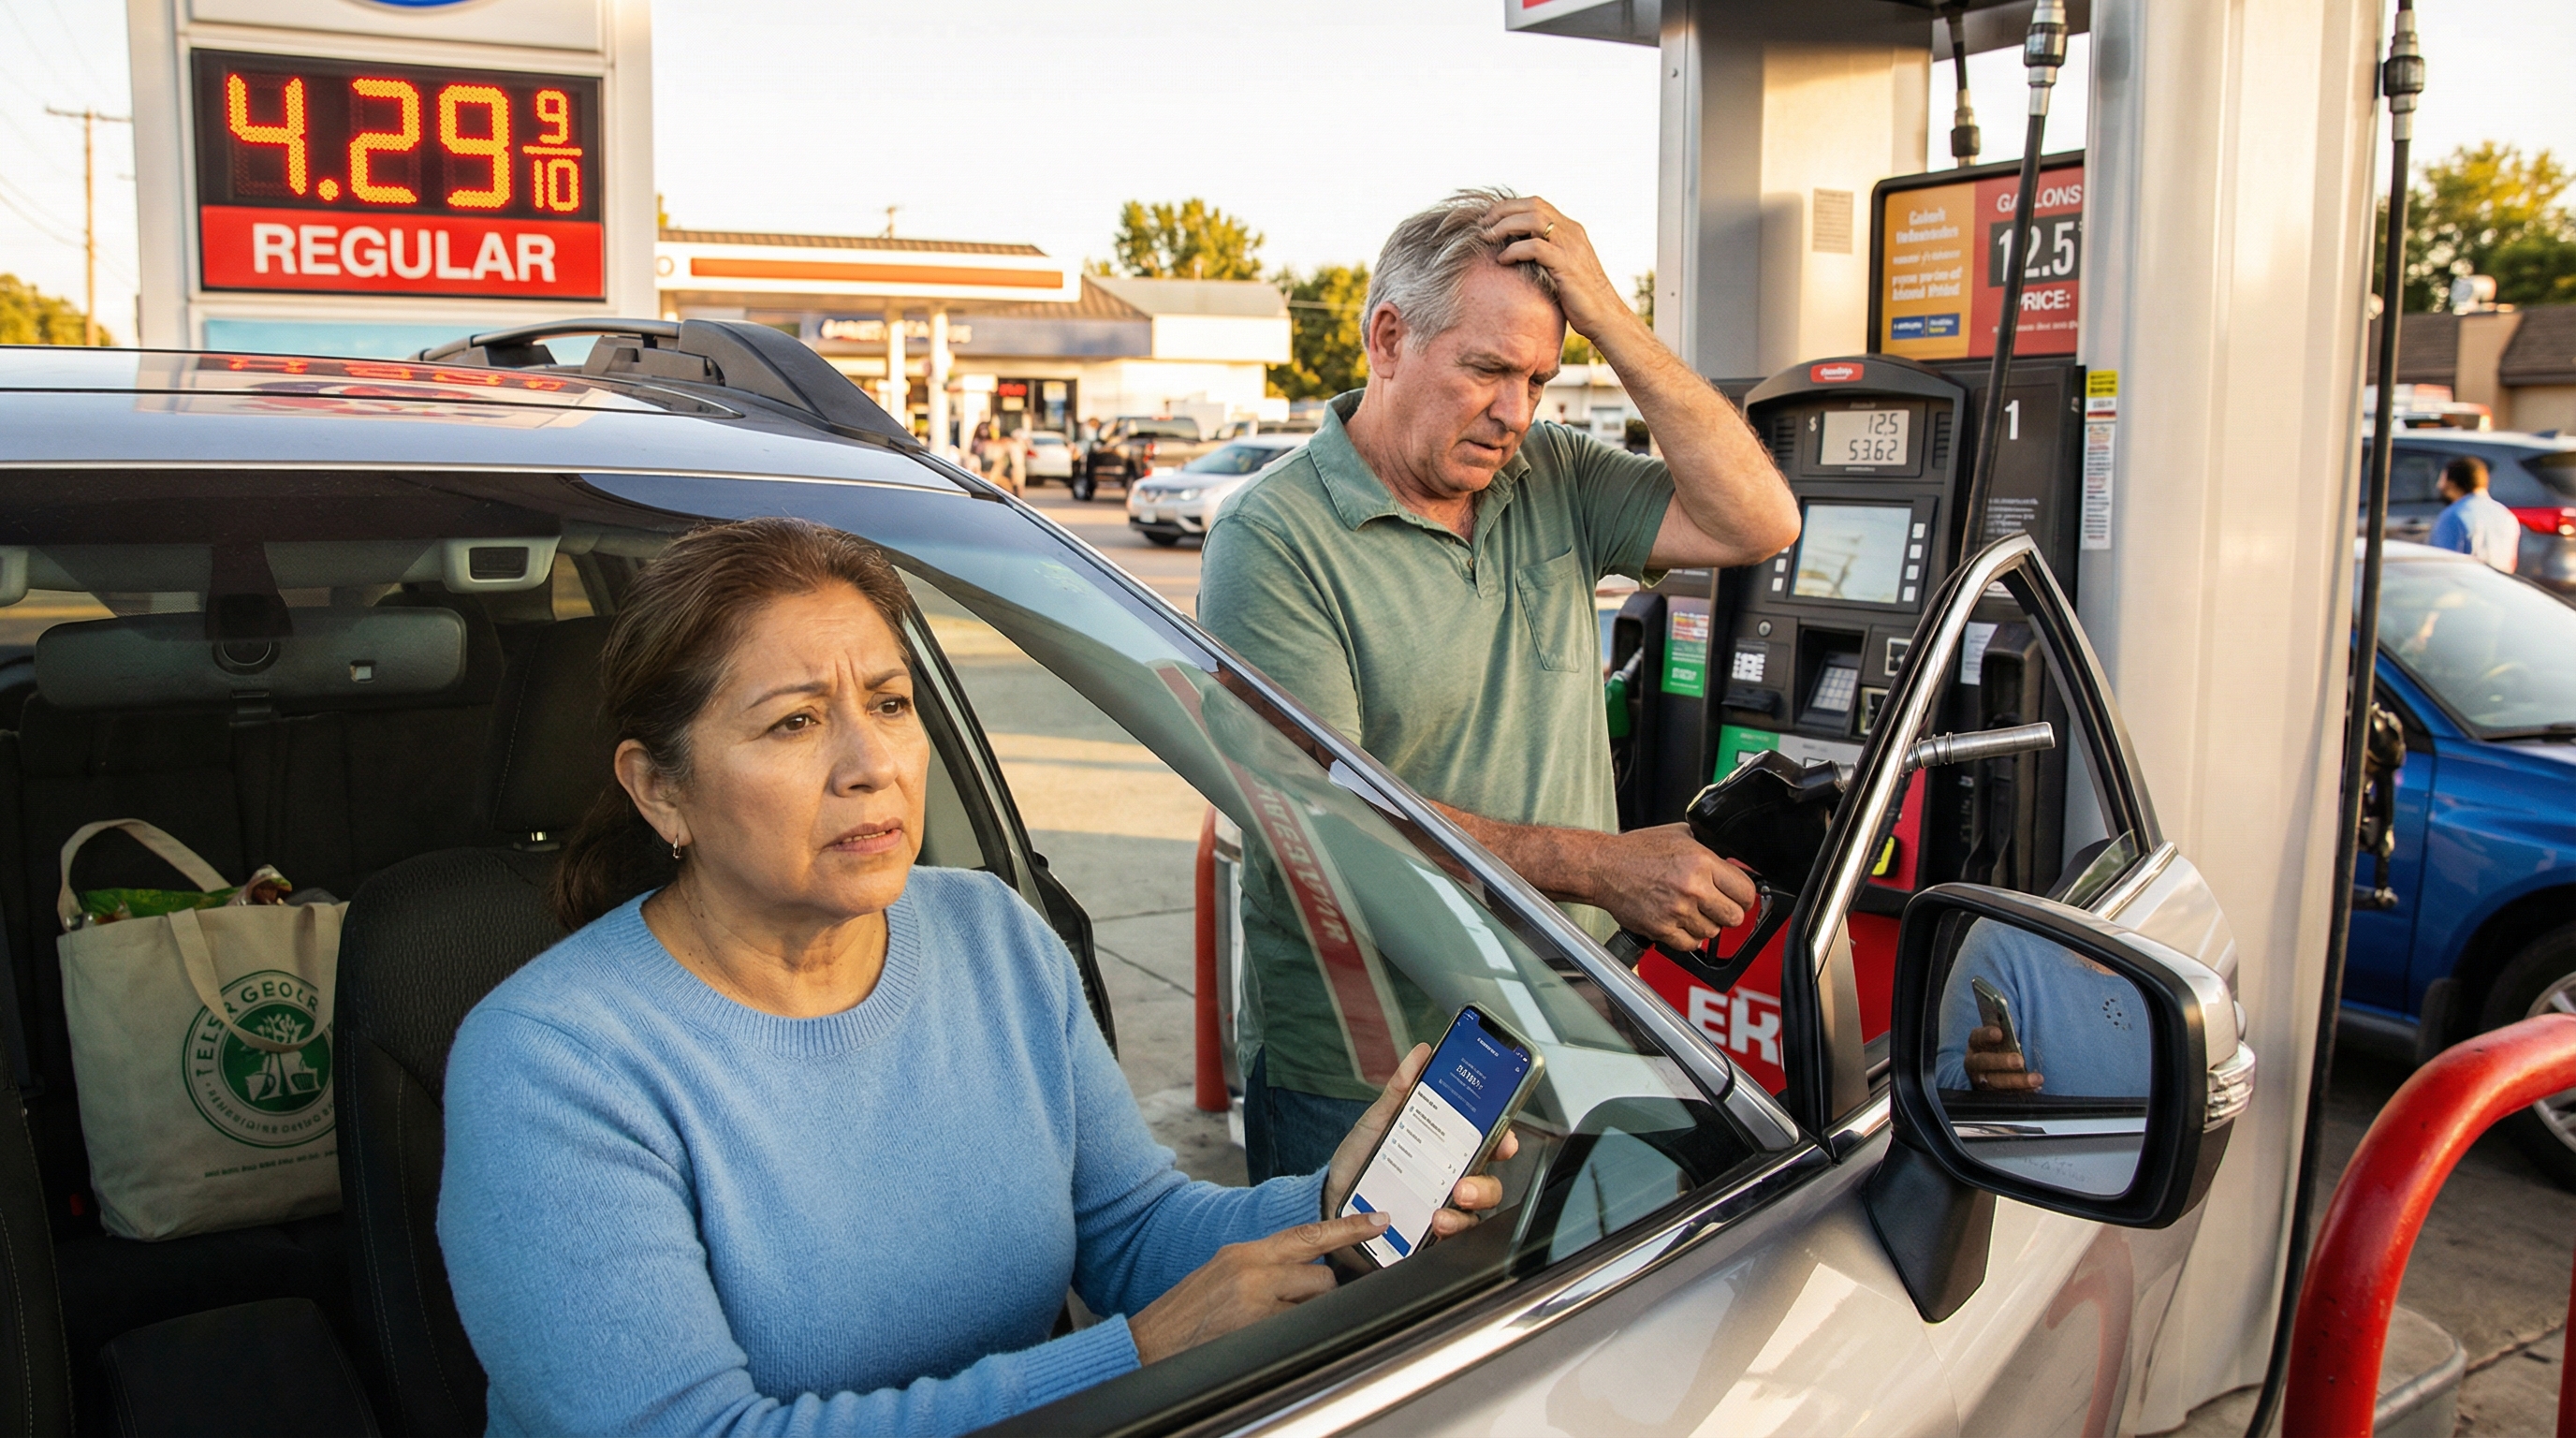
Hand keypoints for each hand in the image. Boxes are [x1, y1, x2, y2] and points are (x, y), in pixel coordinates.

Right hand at [1128, 1211, 1387, 1362]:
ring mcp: (1256, 1301)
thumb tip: (1301, 1268)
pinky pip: (1299, 1328)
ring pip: (1314, 1301)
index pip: (1306, 1233)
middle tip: (1295, 1303)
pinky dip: (1292, 1333)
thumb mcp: (1223, 1274)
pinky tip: (1266, 1338)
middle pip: (1320, 1274)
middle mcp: (1252, 1270)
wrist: (1150, 1343)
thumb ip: (1262, 1267)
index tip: (1377, 1221)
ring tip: (1271, 1322)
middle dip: (1318, 1292)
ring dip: (1305, 1313)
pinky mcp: (1258, 1330)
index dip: (1347, 1227)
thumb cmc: (1187, 1313)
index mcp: (1244, 1253)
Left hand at [1324, 1044, 1519, 1240]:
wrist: (1329, 1199)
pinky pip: (1449, 1241)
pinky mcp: (1427, 1237)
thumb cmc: (1359, 1159)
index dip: (1504, 1142)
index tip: (1504, 1142)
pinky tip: (1432, 1229)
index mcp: (1446, 1150)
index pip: (1486, 1146)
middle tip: (1462, 1187)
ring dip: (1464, 1216)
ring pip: (1474, 1216)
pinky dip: (1445, 1235)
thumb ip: (1400, 1090)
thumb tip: (1421, 1053)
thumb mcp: (1377, 1121)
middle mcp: (1450, 1180)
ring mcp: (1442, 1209)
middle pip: (1487, 1184)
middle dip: (1483, 1187)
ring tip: (1441, 1215)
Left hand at [1480, 197, 1635, 346]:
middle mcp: (1571, 232)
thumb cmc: (1578, 297)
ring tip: (1487, 238)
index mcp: (1570, 229)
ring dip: (1505, 226)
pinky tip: (1502, 260)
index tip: (1489, 219)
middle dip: (1503, 211)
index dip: (1509, 207)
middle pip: (1533, 205)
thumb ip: (1544, 253)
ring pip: (1534, 220)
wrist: (1604, 316)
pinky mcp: (1567, 265)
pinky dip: (1515, 250)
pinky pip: (1536, 247)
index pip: (1536, 204)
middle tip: (1482, 225)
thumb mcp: (1561, 267)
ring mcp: (1571, 247)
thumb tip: (1515, 250)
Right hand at [1580, 824, 1757, 950]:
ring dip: (1705, 925)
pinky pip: (1690, 944)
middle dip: (1727, 912)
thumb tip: (1733, 861)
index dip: (1744, 895)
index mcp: (1701, 862)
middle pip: (1734, 917)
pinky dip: (1688, 937)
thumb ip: (1709, 849)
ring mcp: (1677, 911)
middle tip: (1716, 906)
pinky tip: (1679, 922)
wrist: (1604, 867)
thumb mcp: (1680, 835)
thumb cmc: (1637, 851)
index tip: (1737, 897)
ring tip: (1690, 911)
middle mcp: (1692, 888)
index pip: (1745, 891)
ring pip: (1712, 933)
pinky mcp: (1662, 929)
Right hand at [1965, 1026, 2043, 1092]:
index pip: (1977, 1037)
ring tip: (2036, 1079)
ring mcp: (1981, 1080)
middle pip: (1983, 1062)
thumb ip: (2004, 1031)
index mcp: (1975, 1044)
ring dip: (2016, 1081)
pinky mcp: (1991, 1093)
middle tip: (2019, 1061)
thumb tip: (2012, 1022)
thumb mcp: (1997, 1037)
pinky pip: (2005, 1094)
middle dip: (2001, 1061)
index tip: (1999, 1033)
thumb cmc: (1997, 1047)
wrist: (1987, 1069)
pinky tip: (2034, 1088)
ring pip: (1995, 1082)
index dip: (1986, 1035)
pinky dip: (2021, 1091)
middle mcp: (1974, 1062)